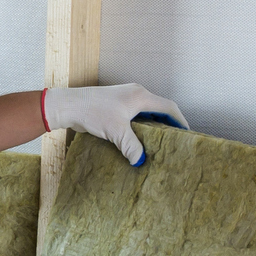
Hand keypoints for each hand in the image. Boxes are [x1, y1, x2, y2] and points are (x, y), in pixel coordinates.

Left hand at [42, 83, 187, 164]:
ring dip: (153, 126)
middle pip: (159, 109)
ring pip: (146, 113)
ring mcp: (125, 99)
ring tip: (159, 143)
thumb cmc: (92, 112)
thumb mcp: (116, 131)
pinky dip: (141, 127)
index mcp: (140, 96)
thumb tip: (140, 161)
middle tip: (175, 141)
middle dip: (168, 124)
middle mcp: (135, 94)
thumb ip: (131, 146)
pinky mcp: (115, 106)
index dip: (180, 120)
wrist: (68, 106)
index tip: (187, 134)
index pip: (169, 107)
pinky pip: (135, 116)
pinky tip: (138, 140)